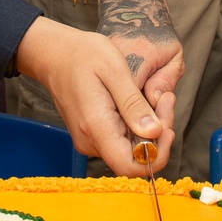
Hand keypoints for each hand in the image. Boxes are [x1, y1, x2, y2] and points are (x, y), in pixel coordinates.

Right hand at [14, 16, 177, 174]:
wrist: (55, 54)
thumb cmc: (82, 55)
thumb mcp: (113, 70)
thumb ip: (133, 104)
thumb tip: (154, 132)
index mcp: (95, 127)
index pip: (130, 166)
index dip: (156, 155)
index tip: (167, 126)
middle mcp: (90, 141)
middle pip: (134, 158)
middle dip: (158, 135)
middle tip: (166, 100)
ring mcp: (89, 139)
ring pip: (130, 149)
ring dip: (150, 129)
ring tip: (157, 98)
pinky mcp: (92, 134)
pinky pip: (121, 140)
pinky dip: (137, 125)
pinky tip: (141, 102)